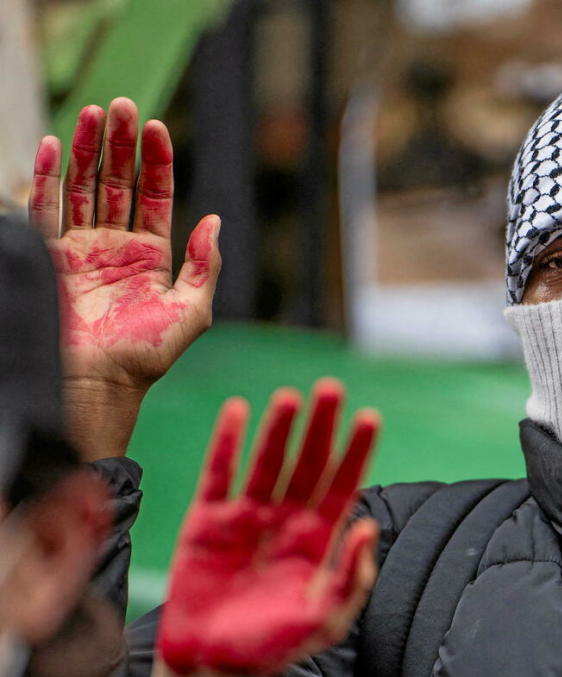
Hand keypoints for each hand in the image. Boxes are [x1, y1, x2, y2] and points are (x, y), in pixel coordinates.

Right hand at [29, 99, 220, 457]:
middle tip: (124, 105)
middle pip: (116, 183)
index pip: (152, 196)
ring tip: (97, 112)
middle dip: (120, 144)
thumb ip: (206, 266)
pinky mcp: (49, 258)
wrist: (98, 383)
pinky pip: (45, 209)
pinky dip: (48, 177)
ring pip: (83, 188)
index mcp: (150, 257)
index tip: (157, 127)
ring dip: (88, 149)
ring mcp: (78, 251)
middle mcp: (113, 248)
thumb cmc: (148, 356)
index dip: (155, 161)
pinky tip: (57, 146)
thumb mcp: (193, 311)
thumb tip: (215, 219)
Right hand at [158, 380, 379, 676]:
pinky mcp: (207, 521)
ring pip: (267, 462)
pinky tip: (238, 411)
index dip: (356, 452)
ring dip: (279, 429)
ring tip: (291, 397)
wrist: (213, 669)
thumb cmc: (273, 647)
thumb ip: (350, 576)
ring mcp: (246, 518)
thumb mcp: (324, 618)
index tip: (371, 418)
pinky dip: (227, 443)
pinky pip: (219, 475)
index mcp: (317, 540)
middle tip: (332, 389)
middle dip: (321, 428)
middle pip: (307, 464)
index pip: (342, 485)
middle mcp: (285, 521)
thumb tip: (369, 526)